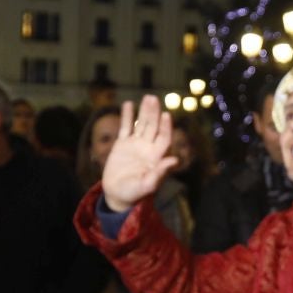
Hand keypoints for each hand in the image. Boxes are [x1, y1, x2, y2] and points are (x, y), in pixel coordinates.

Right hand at [99, 95, 178, 212]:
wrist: (117, 194)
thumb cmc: (134, 193)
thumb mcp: (146, 186)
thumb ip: (159, 174)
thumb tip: (175, 160)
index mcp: (156, 157)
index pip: (164, 138)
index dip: (165, 127)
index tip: (166, 115)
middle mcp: (148, 148)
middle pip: (153, 127)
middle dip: (154, 113)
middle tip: (153, 99)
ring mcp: (135, 144)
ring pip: (141, 124)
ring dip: (144, 111)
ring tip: (147, 97)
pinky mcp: (122, 144)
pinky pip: (125, 128)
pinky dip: (127, 116)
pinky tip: (128, 104)